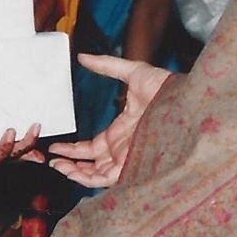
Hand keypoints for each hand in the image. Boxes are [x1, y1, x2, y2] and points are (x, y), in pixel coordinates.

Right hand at [44, 53, 172, 188]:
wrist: (187, 101)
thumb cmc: (167, 88)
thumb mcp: (132, 72)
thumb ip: (107, 65)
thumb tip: (84, 56)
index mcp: (120, 132)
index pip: (92, 148)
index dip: (72, 150)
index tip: (55, 148)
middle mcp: (122, 149)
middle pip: (90, 165)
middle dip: (69, 165)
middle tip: (49, 160)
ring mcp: (127, 159)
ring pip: (95, 175)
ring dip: (73, 173)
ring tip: (54, 166)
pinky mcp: (132, 166)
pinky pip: (106, 180)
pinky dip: (86, 178)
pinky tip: (71, 170)